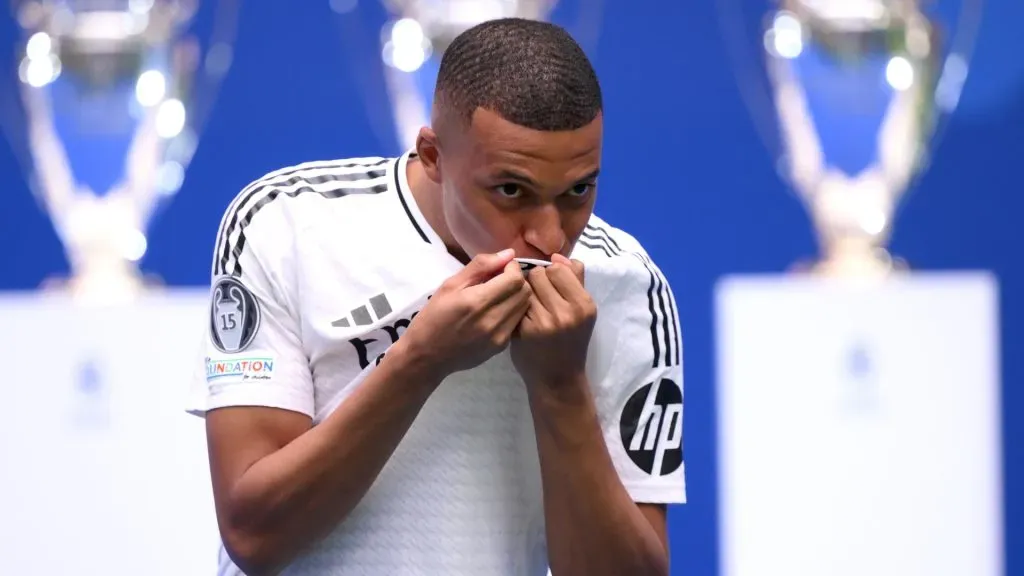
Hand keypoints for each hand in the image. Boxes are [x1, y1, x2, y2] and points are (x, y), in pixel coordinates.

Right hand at [399, 249, 531, 378]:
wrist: (426, 356)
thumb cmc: (433, 316)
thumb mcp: (450, 285)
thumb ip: (480, 266)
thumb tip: (508, 254)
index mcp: (477, 301)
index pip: (514, 279)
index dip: (512, 268)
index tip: (501, 267)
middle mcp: (493, 320)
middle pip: (524, 292)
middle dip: (516, 280)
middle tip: (500, 279)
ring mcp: (499, 336)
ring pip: (524, 307)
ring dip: (516, 296)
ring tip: (498, 295)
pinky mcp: (501, 347)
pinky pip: (517, 321)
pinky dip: (512, 311)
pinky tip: (496, 311)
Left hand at [511, 254, 596, 387]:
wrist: (557, 379)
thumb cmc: (571, 341)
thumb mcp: (582, 310)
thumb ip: (575, 279)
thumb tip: (558, 256)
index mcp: (584, 304)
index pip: (558, 268)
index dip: (551, 274)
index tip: (552, 287)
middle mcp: (566, 313)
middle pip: (538, 274)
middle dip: (536, 282)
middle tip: (540, 299)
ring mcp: (544, 322)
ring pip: (524, 287)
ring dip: (524, 293)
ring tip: (532, 308)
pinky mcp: (524, 330)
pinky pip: (515, 303)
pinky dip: (517, 308)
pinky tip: (523, 319)